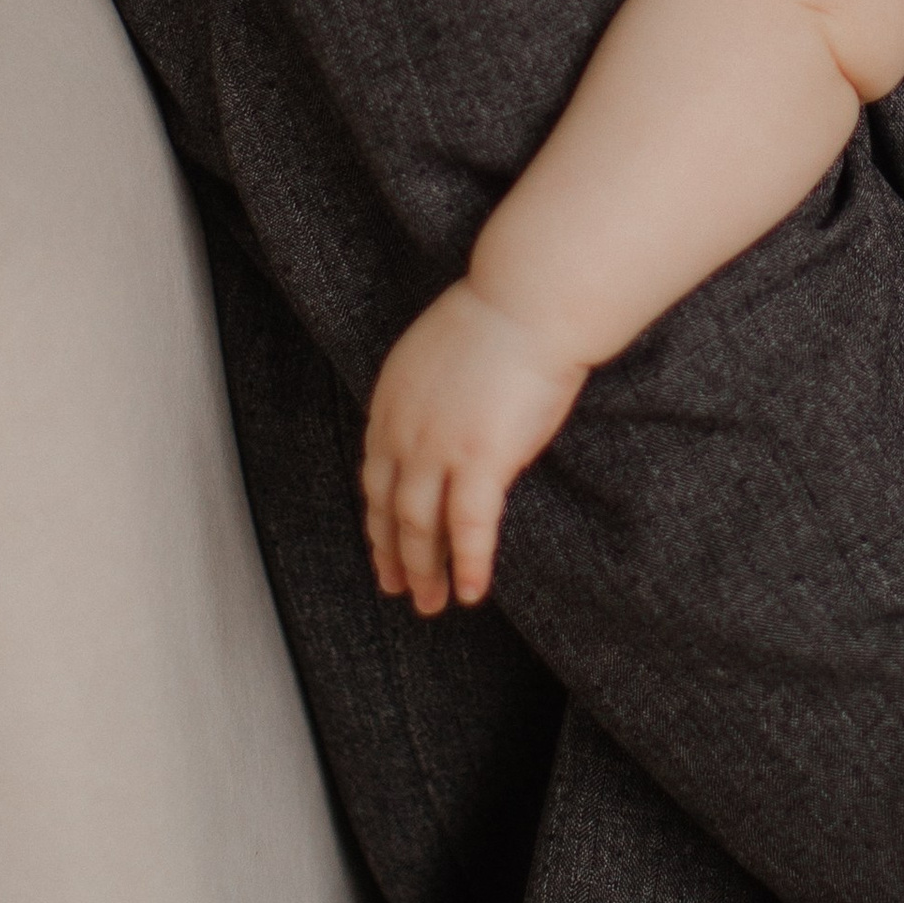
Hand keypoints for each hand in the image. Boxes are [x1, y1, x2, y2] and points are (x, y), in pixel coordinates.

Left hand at [361, 280, 586, 616]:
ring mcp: (438, 448)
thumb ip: (428, 394)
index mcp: (389, 402)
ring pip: (420, 526)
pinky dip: (467, 564)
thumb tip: (438, 417)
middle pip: (389, 509)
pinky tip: (470, 593)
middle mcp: (403, 431)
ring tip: (432, 602)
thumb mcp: (437, 352)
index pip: (375, 476)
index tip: (382, 546)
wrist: (528, 300)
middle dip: (393, 555)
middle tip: (399, 589)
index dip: (377, 518)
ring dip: (425, 570)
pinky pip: (469, 527)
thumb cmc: (499, 315)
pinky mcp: (480, 460)